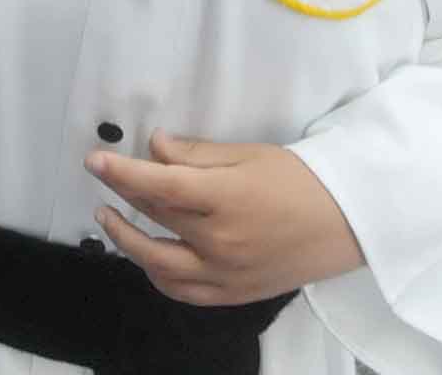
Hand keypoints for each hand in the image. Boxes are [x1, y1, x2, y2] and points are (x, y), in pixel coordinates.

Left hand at [91, 135, 365, 305]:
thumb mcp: (248, 155)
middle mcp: (221, 241)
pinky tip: (146, 258)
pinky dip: (157, 275)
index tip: (94, 160)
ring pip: (158, 264)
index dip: (121, 172)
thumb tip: (154, 146)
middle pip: (155, 218)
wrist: (347, 224)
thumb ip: (196, 154)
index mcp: (226, 199)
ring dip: (127, 241)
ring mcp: (225, 274)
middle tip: (105, 178)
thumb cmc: (300, 181)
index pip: (159, 185)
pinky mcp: (234, 295)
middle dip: (123, 196)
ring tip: (109, 218)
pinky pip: (183, 291)